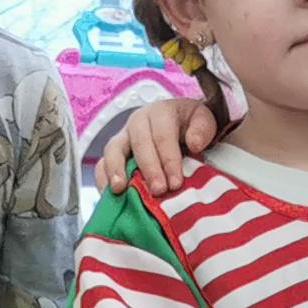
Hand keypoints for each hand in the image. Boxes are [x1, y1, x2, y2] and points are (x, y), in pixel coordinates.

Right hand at [99, 90, 217, 197]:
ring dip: (116, 170)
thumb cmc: (192, 126)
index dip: (169, 160)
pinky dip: (103, 179)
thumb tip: (194, 143)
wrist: (181, 126)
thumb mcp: (204, 121)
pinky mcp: (114, 154)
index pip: (163, 135)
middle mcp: (138, 122)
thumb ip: (203, 128)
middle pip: (139, 143)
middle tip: (158, 191)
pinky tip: (111, 195)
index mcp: (160, 112)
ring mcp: (123, 137)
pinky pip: (102, 164)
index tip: (176, 183)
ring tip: (120, 190)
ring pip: (113, 150)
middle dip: (148, 169)